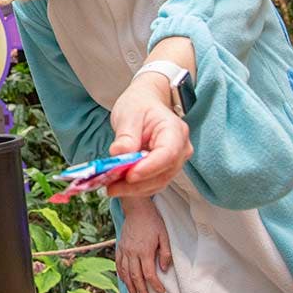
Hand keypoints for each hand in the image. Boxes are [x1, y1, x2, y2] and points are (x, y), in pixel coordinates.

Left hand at [107, 77, 192, 196]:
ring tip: (111, 187)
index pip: (167, 154)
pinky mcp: (165, 169)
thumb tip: (119, 155)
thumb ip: (125, 135)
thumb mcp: (128, 114)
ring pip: (158, 182)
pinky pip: (153, 183)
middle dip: (137, 184)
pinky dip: (136, 188)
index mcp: (175, 130)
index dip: (149, 168)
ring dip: (134, 189)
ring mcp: (175, 161)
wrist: (146, 102)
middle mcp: (181, 149)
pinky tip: (118, 186)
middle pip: (163, 173)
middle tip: (111, 187)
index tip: (128, 176)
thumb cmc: (139, 105)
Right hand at [116, 198, 171, 292]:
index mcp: (144, 251)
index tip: (160, 291)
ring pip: (125, 272)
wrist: (136, 209)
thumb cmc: (152, 221)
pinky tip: (124, 280)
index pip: (149, 274)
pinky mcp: (120, 246)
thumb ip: (165, 253)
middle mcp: (132, 253)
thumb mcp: (164, 236)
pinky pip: (118, 263)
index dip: (155, 285)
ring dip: (129, 285)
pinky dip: (121, 274)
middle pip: (135, 276)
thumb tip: (164, 269)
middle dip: (141, 290)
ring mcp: (124, 250)